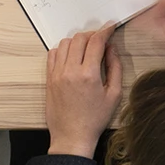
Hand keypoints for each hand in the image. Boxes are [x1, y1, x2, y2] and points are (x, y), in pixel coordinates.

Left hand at [45, 25, 123, 158]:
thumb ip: (114, 68)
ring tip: (86, 48)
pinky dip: (63, 49)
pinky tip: (71, 56)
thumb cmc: (95, 119)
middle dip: (92, 34)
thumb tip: (111, 49)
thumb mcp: (114, 95)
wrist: (72, 136)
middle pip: (79, 39)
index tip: (110, 27)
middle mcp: (70, 71)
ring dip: (77, 41)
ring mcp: (57, 74)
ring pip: (65, 43)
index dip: (105, 31)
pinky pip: (53, 54)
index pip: (96, 42)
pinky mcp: (49, 78)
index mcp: (88, 75)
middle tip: (100, 39)